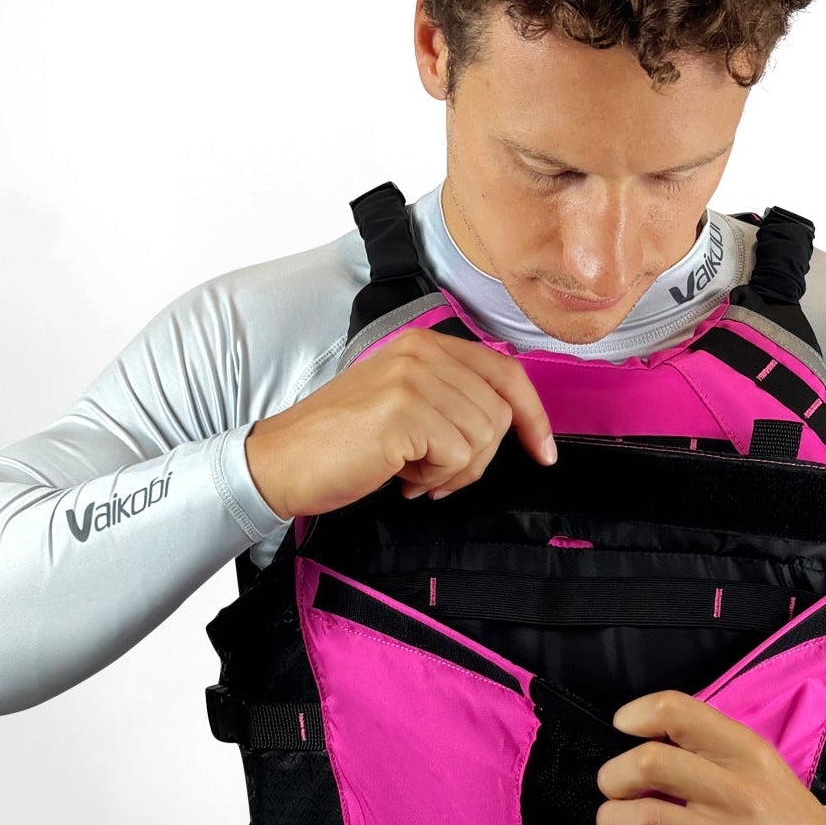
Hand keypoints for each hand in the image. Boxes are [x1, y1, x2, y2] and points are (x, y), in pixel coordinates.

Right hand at [245, 326, 556, 518]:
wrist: (281, 463)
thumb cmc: (340, 443)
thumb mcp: (403, 404)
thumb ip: (451, 399)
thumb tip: (509, 420)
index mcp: (423, 344)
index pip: (506, 372)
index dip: (533, 415)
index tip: (544, 451)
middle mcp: (420, 352)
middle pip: (499, 412)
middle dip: (477, 458)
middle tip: (434, 475)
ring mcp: (412, 379)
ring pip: (483, 437)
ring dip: (453, 472)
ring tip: (410, 473)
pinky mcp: (404, 412)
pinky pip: (458, 456)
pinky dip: (435, 480)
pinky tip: (400, 477)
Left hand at [595, 690, 825, 824]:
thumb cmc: (784, 816)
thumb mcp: (761, 765)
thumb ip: (710, 747)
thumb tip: (642, 736)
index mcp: (747, 754)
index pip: (679, 712)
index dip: (638, 714)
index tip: (623, 727)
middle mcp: (741, 793)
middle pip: (650, 764)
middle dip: (613, 775)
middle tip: (612, 787)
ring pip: (645, 820)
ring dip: (612, 819)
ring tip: (616, 823)